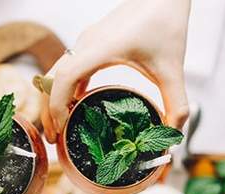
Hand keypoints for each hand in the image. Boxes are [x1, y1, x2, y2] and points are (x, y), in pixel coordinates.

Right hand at [43, 0, 191, 141]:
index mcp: (101, 49)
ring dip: (54, 98)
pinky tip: (76, 106)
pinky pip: (69, 67)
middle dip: (48, 109)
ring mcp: (87, 41)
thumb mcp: (173, 70)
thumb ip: (176, 103)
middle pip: (52, 78)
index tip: (61, 128)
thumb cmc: (166, 23)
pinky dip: (66, 88)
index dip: (57, 105)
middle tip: (54, 138)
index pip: (65, 78)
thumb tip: (174, 135)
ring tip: (60, 127)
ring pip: (57, 72)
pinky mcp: (92, 42)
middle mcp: (87, 43)